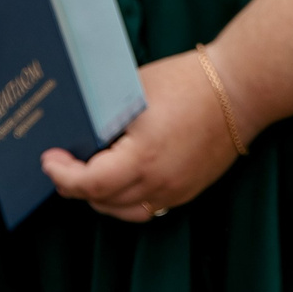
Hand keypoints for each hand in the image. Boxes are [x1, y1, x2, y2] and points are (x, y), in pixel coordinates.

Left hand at [44, 50, 244, 218]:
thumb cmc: (191, 80)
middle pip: (102, 200)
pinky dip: (126, 199)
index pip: (90, 182)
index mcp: (143, 155)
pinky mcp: (189, 190)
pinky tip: (119, 179)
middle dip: (75, 185)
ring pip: (124, 211)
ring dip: (100, 197)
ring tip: (86, 174)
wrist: (243, 88)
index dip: (63, 175)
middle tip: (62, 163)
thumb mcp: (136, 88)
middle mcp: (159, 181)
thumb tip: (78, 123)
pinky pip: (148, 207)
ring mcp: (176, 190)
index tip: (48, 160)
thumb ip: (107, 113)